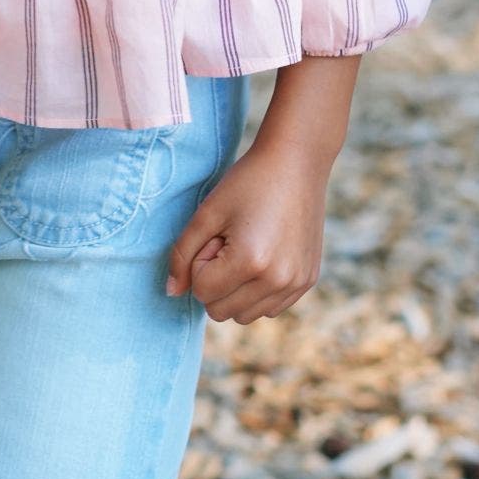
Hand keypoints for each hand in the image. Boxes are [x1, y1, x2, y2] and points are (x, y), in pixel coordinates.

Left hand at [166, 55, 359, 324]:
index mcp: (250, 262)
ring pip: (244, 316)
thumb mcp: (206, 213)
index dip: (200, 262)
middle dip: (216, 280)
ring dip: (236, 290)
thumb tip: (171, 292)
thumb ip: (181, 255)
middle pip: (220, 311)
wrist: (297, 162)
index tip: (216, 235)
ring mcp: (296, 283)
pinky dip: (258, 292)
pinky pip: (269, 309)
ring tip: (248, 249)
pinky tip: (265, 257)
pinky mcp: (307, 281)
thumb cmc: (247, 182)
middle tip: (231, 242)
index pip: (202, 292)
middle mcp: (277, 280)